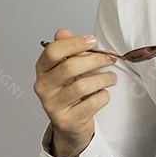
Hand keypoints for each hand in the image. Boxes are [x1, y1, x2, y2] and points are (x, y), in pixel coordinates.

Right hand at [33, 28, 116, 156]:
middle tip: (110, 58)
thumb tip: (63, 31)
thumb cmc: (72, 91)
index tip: (93, 40)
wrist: (71, 125)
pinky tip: (103, 94)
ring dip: (103, 78)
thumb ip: (69, 50)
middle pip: (70, 67)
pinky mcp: (66, 121)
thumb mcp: (69, 69)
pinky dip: (103, 96)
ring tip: (112, 77)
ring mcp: (53, 106)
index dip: (74, 43)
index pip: (52, 51)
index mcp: (43, 70)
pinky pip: (92, 103)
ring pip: (82, 86)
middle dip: (95, 60)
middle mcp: (43, 87)